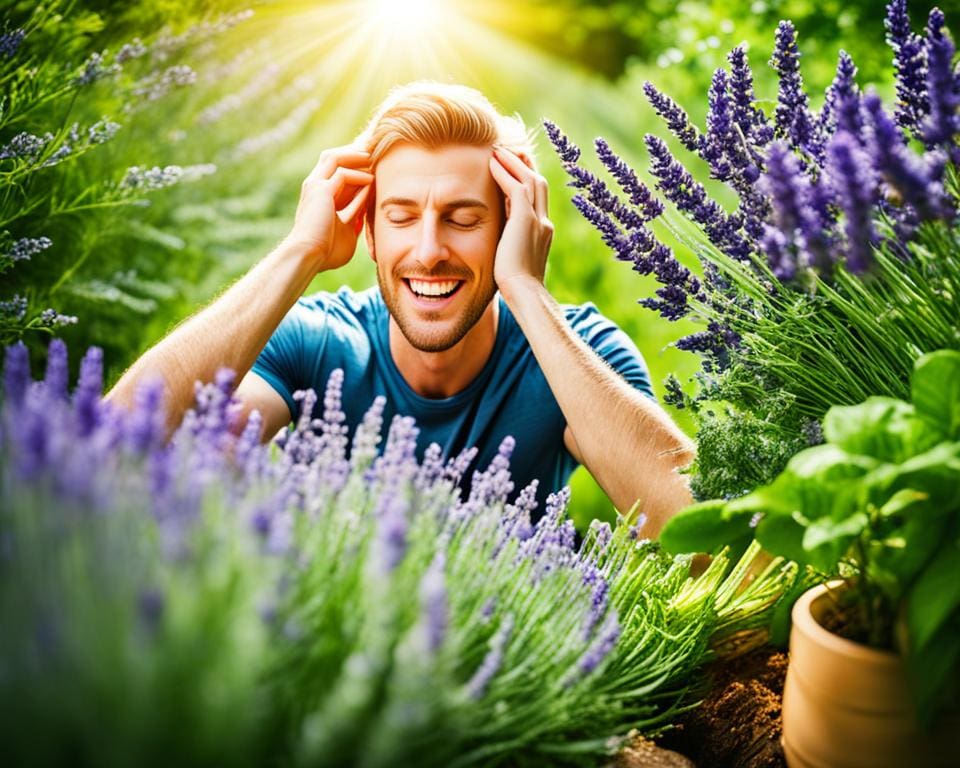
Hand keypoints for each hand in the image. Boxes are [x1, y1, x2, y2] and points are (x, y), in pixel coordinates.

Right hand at [286, 145, 372, 271]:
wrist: (310, 256)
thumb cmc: (327, 252)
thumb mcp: (346, 231)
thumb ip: (355, 219)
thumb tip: (366, 213)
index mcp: (318, 196)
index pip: (334, 171)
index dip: (352, 166)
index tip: (371, 167)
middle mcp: (314, 187)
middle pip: (331, 158)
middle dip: (352, 154)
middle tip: (372, 155)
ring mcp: (315, 186)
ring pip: (334, 158)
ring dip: (355, 157)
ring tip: (373, 159)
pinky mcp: (321, 190)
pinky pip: (342, 174)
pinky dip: (358, 176)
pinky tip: (371, 181)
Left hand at [488, 146, 553, 293]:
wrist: (525, 293)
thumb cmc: (515, 286)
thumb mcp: (514, 259)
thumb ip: (511, 245)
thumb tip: (501, 243)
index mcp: (543, 231)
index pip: (537, 198)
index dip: (525, 180)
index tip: (513, 169)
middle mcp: (544, 222)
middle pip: (538, 182)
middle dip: (524, 164)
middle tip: (509, 150)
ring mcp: (537, 219)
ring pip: (530, 179)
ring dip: (513, 162)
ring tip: (497, 150)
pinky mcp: (525, 220)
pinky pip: (516, 187)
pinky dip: (504, 173)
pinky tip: (492, 163)